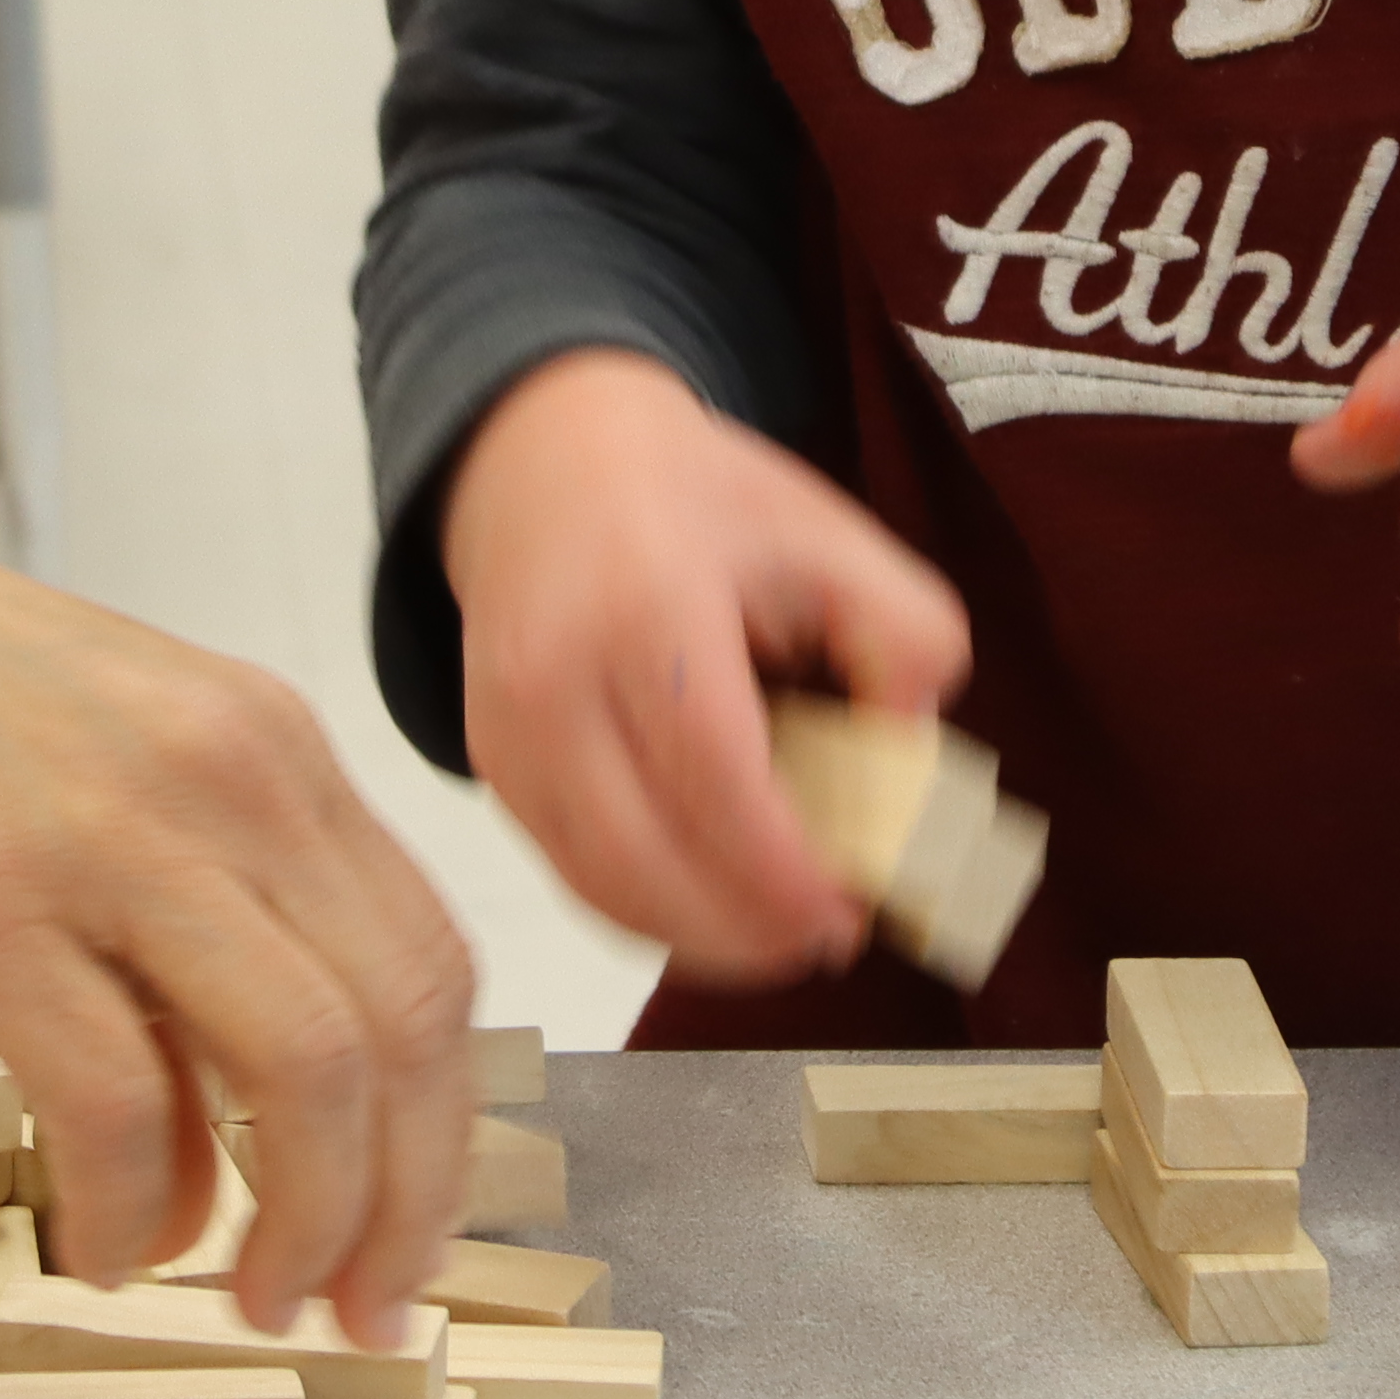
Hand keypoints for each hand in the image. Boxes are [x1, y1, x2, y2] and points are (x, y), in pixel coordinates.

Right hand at [0, 444, 473, 1346]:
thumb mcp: (114, 771)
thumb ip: (197, 931)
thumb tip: (230, 1157)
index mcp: (270, 753)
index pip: (428, 970)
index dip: (443, 1135)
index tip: (406, 1242)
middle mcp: (223, 785)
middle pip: (394, 1035)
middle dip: (396, 1212)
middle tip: (353, 1314)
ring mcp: (107, 843)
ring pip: (298, 1072)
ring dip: (298, 1227)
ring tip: (245, 1300)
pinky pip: (117, 1106)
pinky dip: (133, 1213)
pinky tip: (98, 1247)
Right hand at [442, 347, 971, 989]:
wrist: (542, 461)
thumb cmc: (696, 503)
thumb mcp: (829, 534)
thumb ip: (904, 638)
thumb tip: (908, 765)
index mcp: (646, 607)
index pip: (710, 776)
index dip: (779, 870)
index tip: (848, 911)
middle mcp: (554, 679)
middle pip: (643, 858)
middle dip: (745, 928)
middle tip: (827, 937)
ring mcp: (507, 731)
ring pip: (600, 885)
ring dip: (699, 937)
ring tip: (779, 934)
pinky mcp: (491, 766)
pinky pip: (570, 871)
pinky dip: (648, 911)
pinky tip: (714, 904)